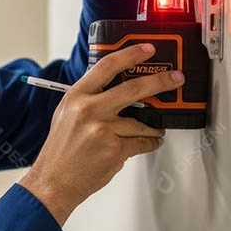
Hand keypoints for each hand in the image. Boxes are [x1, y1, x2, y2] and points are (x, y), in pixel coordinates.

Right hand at [19, 43, 184, 224]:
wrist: (53, 181)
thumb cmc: (61, 150)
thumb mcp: (67, 114)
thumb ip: (90, 98)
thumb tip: (119, 86)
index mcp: (77, 96)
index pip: (107, 66)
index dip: (131, 54)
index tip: (147, 49)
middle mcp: (89, 110)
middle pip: (133, 88)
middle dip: (161, 82)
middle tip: (176, 78)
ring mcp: (103, 130)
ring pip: (143, 122)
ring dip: (153, 127)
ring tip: (152, 130)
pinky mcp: (115, 150)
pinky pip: (143, 142)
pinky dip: (150, 143)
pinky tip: (147, 143)